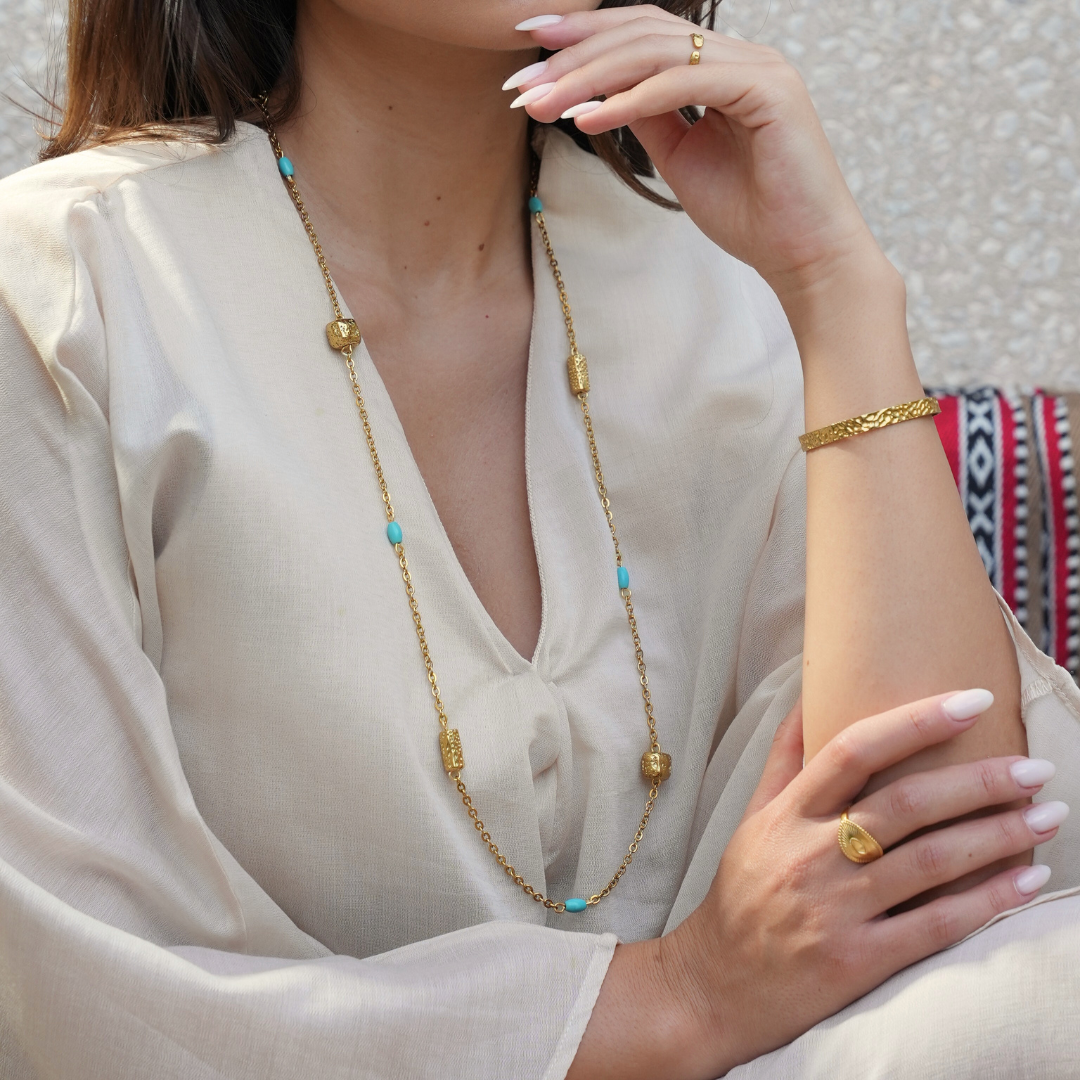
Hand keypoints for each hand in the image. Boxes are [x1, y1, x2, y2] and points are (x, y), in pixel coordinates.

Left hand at [512, 7, 880, 296]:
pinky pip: (684, 85)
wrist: (803, 257)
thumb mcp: (682, 160)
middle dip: (574, 55)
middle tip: (520, 82)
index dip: (585, 37)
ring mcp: (758, 67)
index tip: (529, 51)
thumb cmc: (750, 216)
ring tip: (539, 102)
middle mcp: (741, 55)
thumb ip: (649, 119)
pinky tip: (586, 119)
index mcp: (722, 67)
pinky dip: (630, 101)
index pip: (645, 34)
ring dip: (589, 77)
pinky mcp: (769, 91)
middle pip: (643, 34)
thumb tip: (599, 96)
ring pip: (657, 53)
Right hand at [570, 692, 1064, 1079]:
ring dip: (998, 835)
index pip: (854, 751)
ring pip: (930, 862)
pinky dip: (988, 901)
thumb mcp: (752, 818)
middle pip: (906, 805)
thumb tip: (809, 695)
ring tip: (1048, 816)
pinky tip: (1027, 880)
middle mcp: (810, 855)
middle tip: (1036, 769)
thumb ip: (785, 758)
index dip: (915, 721)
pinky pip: (935, 926)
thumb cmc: (741, 893)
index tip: (970, 701)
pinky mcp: (857, 961)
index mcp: (787, 814)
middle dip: (979, 782)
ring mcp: (835, 909)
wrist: (715, 984)